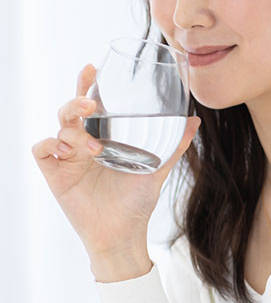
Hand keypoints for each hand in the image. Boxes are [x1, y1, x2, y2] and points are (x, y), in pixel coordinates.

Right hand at [31, 64, 200, 257]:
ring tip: (94, 147)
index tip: (92, 68)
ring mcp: (68, 158)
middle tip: (90, 104)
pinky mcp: (55, 174)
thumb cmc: (136, 202)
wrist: (123, 234)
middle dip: (76, 100)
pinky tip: (68, 151)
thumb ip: (174, 145)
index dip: (87, 85)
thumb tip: (194, 120)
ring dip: (74, 130)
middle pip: (70, 110)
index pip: (91, 105)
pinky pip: (42, 149)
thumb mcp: (157, 168)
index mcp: (102, 138)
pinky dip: (51, 144)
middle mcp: (82, 144)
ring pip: (59, 126)